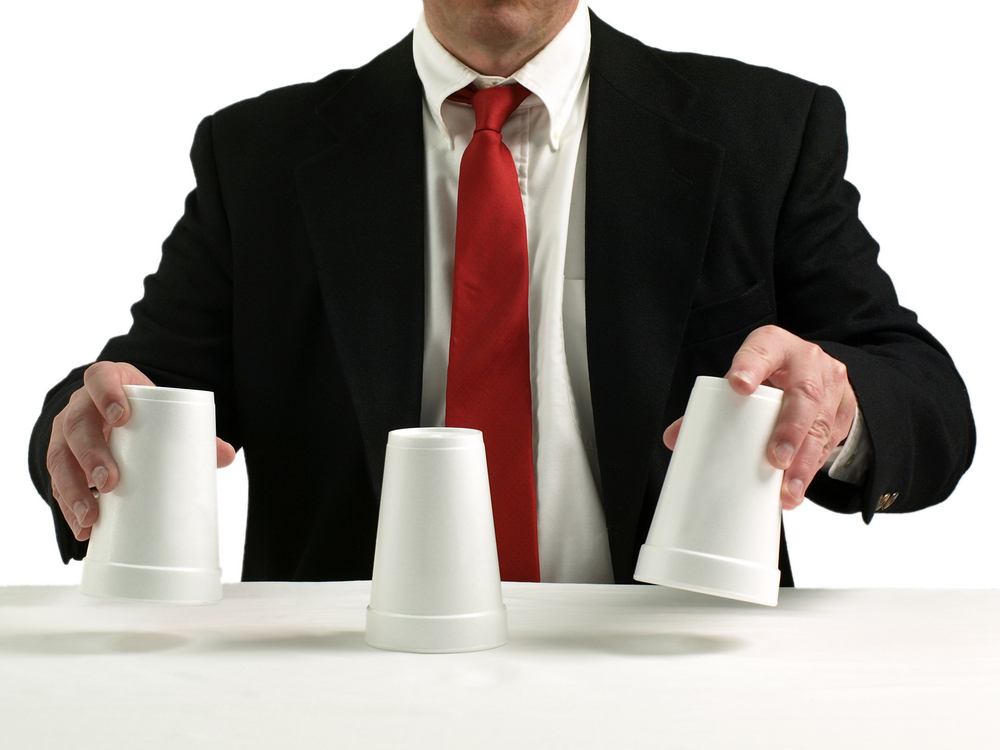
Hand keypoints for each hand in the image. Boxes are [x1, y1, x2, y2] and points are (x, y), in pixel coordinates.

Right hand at [46, 361, 236, 540]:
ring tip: (93, 514)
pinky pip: (57, 483)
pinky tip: (83, 528)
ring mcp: (65, 434)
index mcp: (107, 383)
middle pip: (77, 425)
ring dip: (73, 489)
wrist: (116, 414)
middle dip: (90, 454)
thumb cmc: (143, 411)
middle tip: (109, 480)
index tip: (121, 416)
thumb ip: (194, 432)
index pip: (99, 378)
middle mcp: (79, 405)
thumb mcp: (162, 413)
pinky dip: (69, 507)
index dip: (106, 394)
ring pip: (60, 457)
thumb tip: (227, 456)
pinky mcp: (62, 461)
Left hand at [663, 325, 856, 509]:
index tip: (738, 385)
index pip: (762, 350)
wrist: (814, 368)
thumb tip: (674, 438)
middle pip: (803, 395)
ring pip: (822, 424)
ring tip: (787, 490)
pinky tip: (798, 487)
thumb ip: (712, 405)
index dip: (750, 366)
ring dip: (804, 462)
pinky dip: (814, 467)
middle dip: (790, 430)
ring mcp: (831, 384)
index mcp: (774, 345)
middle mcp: (807, 360)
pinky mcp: (845, 409)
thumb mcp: (746, 377)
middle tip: (775, 459)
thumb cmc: (770, 373)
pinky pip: (832, 441)